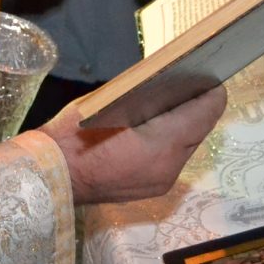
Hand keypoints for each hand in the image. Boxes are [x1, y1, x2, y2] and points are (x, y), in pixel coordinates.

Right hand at [43, 84, 227, 204]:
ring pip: (186, 146)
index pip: (205, 112)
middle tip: (186, 85)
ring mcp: (163, 181)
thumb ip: (145, 95)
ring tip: (167, 106)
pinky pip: (172, 159)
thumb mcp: (110, 101)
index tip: (209, 75)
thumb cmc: (76, 133)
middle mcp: (171, 166)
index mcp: (163, 142)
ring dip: (182, 126)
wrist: (52, 176)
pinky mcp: (153, 189)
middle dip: (195, 108)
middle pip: (199, 130)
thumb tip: (169, 83)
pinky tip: (152, 131)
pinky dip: (168, 142)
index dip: (211, 92)